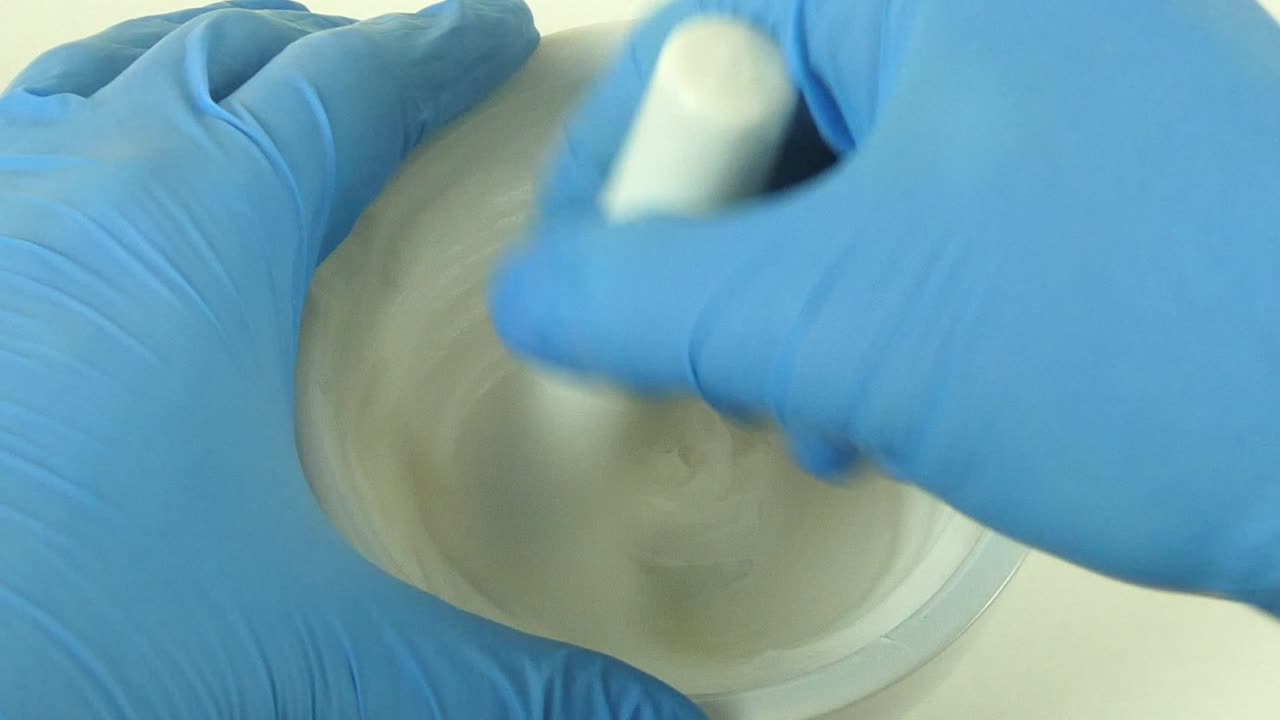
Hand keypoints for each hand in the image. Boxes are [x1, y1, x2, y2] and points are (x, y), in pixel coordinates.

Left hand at [0, 2, 700, 716]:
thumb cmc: (67, 651)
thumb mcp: (324, 664)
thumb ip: (507, 687)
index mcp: (197, 232)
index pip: (348, 92)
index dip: (435, 54)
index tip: (488, 33)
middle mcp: (66, 193)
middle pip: (215, 56)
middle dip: (316, 51)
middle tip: (378, 76)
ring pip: (89, 86)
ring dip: (184, 77)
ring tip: (238, 102)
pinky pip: (3, 157)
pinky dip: (70, 142)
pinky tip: (78, 209)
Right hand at [490, 0, 1279, 613]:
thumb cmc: (1138, 350)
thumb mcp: (836, 320)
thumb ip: (646, 299)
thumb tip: (531, 295)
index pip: (705, 41)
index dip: (624, 167)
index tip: (583, 282)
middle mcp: (1006, 20)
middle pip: (771, 120)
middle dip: (717, 262)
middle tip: (703, 363)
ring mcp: (1063, 102)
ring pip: (847, 192)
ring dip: (793, 313)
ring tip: (807, 413)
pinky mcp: (1096, 194)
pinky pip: (926, 232)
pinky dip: (874, 323)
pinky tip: (879, 413)